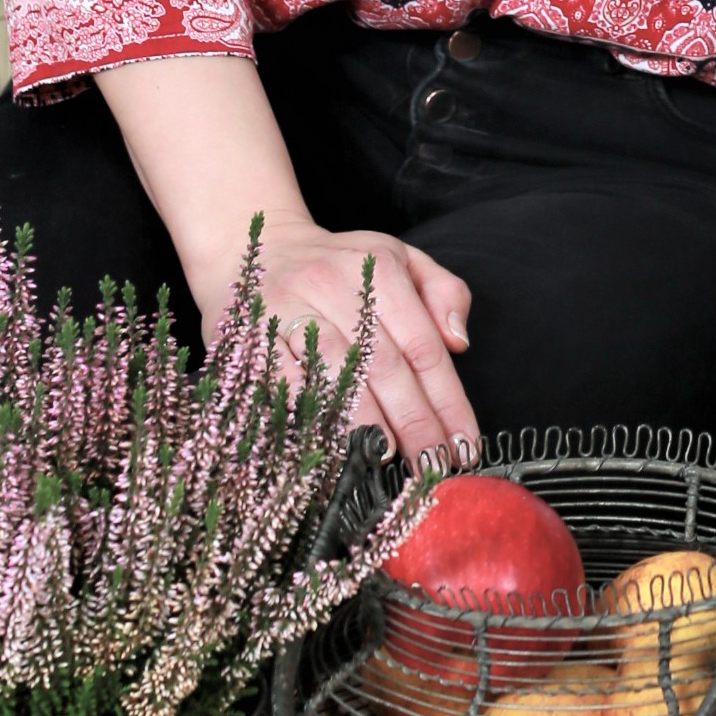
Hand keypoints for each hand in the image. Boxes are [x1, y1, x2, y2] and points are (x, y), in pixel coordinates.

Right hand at [202, 216, 479, 462]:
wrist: (254, 249)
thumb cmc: (341, 266)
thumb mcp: (401, 257)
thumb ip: (443, 292)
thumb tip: (459, 343)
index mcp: (379, 268)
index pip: (422, 345)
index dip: (447, 399)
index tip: (465, 444)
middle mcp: (334, 287)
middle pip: (384, 364)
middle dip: (414, 421)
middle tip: (433, 466)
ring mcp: (289, 312)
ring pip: (334, 373)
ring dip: (364, 422)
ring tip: (388, 459)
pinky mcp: (251, 339)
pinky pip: (283, 384)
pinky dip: (309, 419)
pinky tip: (330, 451)